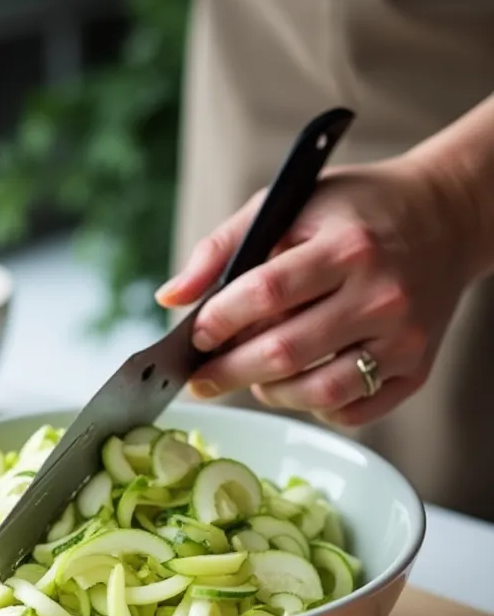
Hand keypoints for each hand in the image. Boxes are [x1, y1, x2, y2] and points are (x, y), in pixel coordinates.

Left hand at [157, 158, 472, 426]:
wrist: (445, 219)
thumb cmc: (356, 212)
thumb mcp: (292, 203)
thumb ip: (224, 246)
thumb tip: (170, 298)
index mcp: (348, 245)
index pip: (268, 291)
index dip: (222, 319)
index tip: (196, 335)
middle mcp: (381, 294)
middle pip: (286, 351)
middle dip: (230, 371)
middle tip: (201, 379)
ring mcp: (403, 338)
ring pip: (319, 392)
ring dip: (271, 392)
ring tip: (254, 377)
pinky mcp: (417, 370)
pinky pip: (353, 412)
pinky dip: (316, 408)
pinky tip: (301, 383)